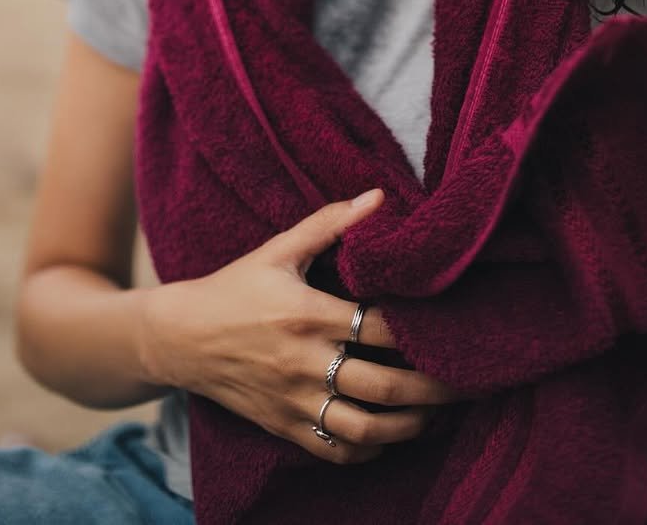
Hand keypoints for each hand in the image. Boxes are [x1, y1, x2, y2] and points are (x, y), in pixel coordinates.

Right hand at [138, 188, 469, 465]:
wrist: (178, 337)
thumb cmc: (233, 287)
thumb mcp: (279, 248)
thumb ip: (331, 222)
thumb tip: (379, 197)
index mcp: (308, 314)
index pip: (382, 328)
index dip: (422, 332)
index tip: (454, 329)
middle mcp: (305, 363)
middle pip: (385, 386)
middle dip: (434, 387)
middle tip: (468, 381)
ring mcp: (294, 400)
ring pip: (365, 428)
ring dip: (409, 426)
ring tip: (437, 412)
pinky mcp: (284, 426)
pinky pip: (336, 449)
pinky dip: (370, 448)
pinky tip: (392, 434)